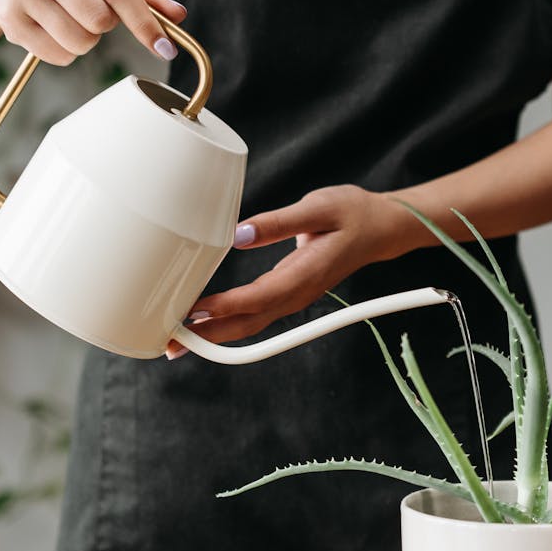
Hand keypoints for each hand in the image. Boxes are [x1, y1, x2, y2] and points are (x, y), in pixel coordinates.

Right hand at [0, 0, 186, 64]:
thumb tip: (178, 15)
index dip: (144, 23)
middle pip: (99, 19)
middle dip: (106, 25)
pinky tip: (52, 28)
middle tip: (91, 10)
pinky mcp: (8, 18)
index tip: (165, 48)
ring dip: (86, 40)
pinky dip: (66, 52)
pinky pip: (58, 54)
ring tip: (70, 18)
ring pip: (80, 40)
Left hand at [167, 185, 415, 354]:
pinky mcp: (289, 293)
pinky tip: (205, 320)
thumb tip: (238, 235)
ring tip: (178, 339)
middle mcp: (297, 294)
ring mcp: (294, 297)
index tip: (192, 311)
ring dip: (214, 333)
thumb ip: (278, 222)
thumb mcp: (318, 207)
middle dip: (208, 336)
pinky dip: (228, 321)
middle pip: (247, 323)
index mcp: (304, 275)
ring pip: (249, 323)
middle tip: (170, 343)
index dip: (224, 307)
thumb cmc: (352, 213)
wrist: (382, 228)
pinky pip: (255, 314)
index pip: (257, 297)